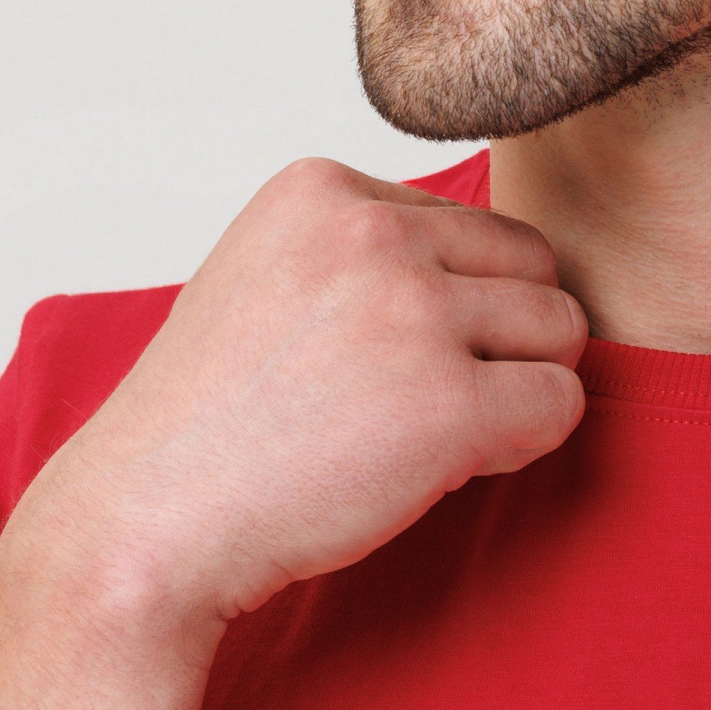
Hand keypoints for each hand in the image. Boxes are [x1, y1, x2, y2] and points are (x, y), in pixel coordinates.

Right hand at [0, 160, 586, 640]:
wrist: (148, 521)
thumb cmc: (211, 420)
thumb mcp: (269, 274)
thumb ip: (369, 249)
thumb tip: (500, 264)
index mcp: (324, 188)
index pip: (471, 225)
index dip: (451, 302)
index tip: (373, 358)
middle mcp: (372, 231)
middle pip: (534, 264)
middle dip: (502, 336)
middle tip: (422, 400)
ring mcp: (412, 312)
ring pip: (561, 329)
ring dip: (518, 387)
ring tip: (429, 432)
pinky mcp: (449, 401)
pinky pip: (561, 404)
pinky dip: (526, 443)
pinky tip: (449, 466)